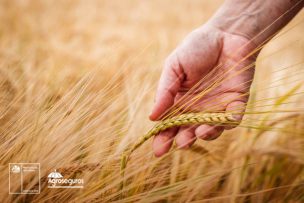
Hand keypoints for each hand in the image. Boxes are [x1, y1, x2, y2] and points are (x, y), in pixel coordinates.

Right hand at [149, 25, 256, 156]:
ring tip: (199, 133)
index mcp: (180, 101)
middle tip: (180, 144)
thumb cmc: (196, 48)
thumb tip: (152, 118)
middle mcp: (197, 108)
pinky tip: (222, 120)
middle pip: (189, 131)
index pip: (170, 124)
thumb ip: (165, 92)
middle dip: (184, 141)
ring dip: (206, 134)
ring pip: (212, 129)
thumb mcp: (174, 67)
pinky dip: (229, 122)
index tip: (158, 150)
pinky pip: (233, 118)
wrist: (225, 33)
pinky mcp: (236, 102)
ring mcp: (217, 107)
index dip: (163, 138)